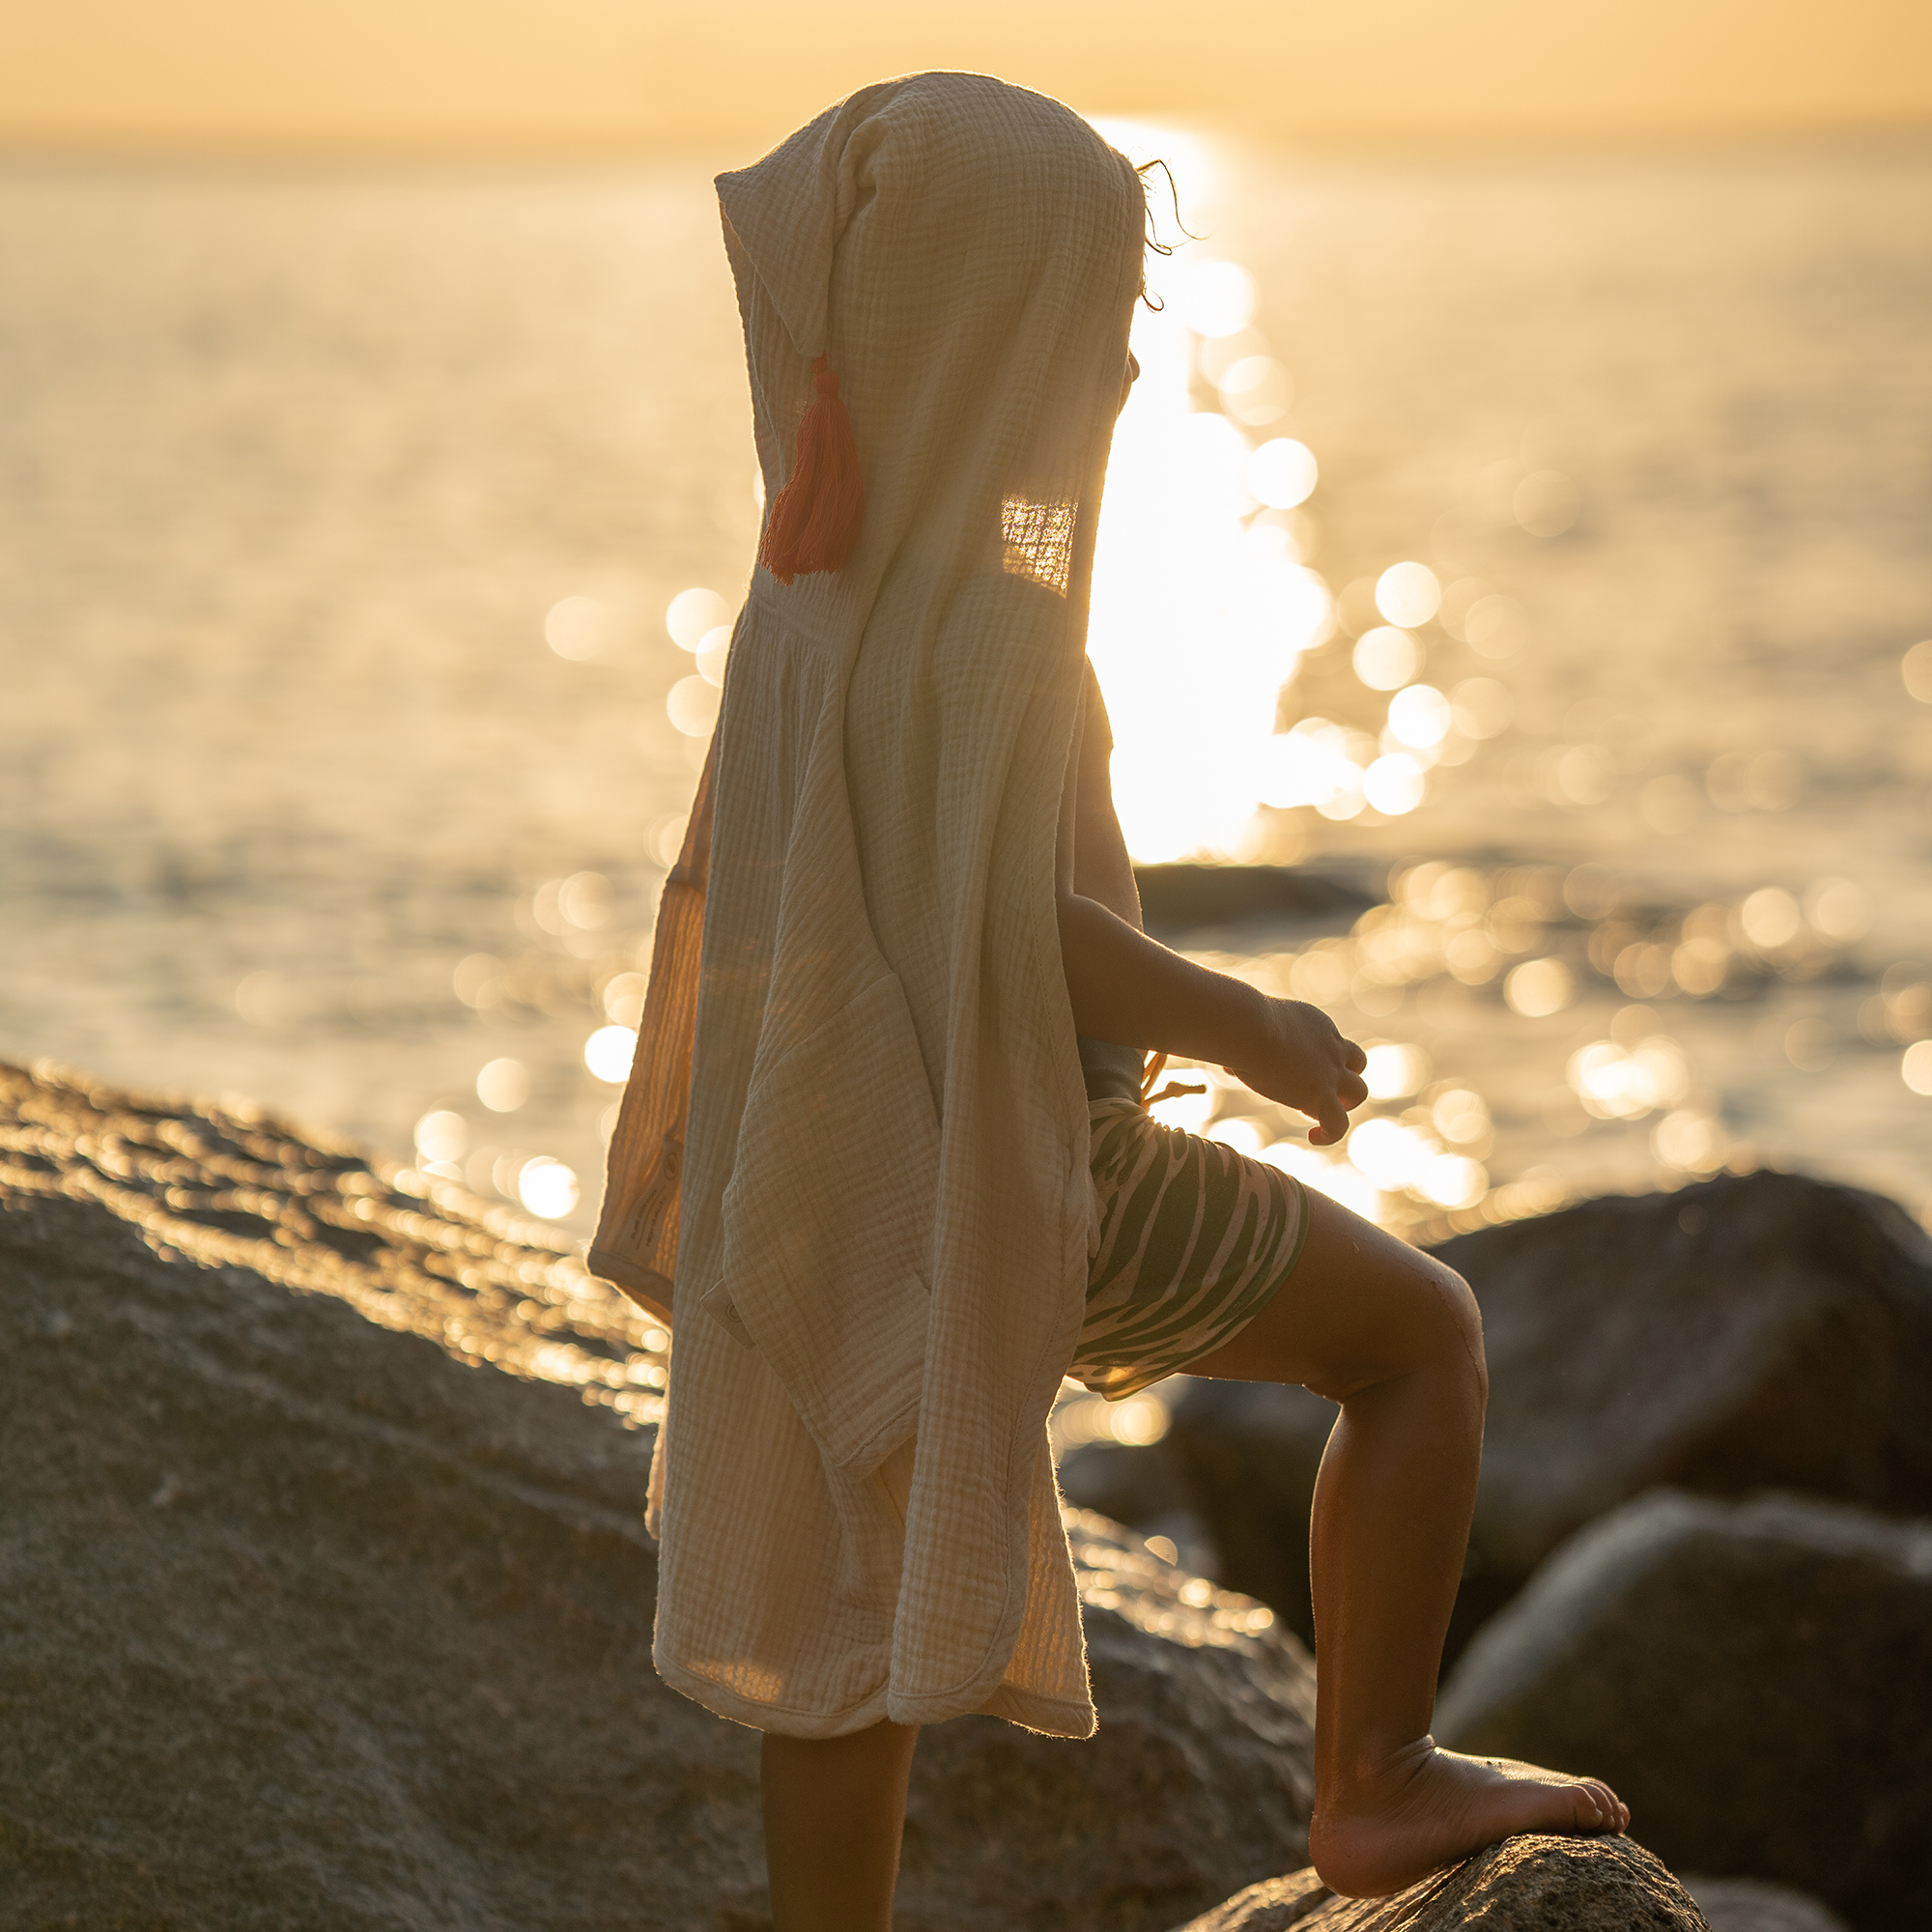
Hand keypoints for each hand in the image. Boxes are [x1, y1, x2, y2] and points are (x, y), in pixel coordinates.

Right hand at [1224, 999, 1368, 1145]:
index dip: (1320, 1060)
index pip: (1333, 1044)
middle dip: (1341, 1079)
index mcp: (1317, 1025)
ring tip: (1318, 1115)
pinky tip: (1313, 1137)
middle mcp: (1331, 1047)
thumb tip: (1228, 1067)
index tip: (1294, 1072)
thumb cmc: (1240, 1026)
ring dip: (1343, 1104)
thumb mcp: (1248, 1034)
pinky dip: (1330, 1134)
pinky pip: (1339, 1124)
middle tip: (1313, 1092)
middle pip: (1357, 1063)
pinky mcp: (1322, 1096)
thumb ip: (1248, 1050)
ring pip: (1358, 1092)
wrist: (1251, 1029)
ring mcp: (1331, 1073)